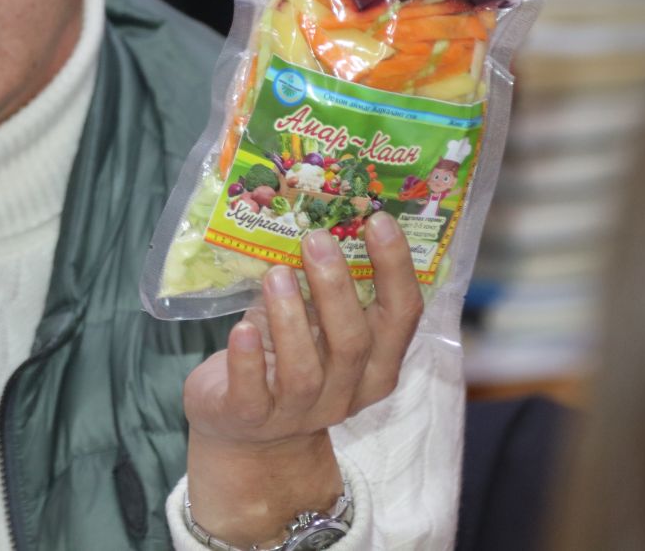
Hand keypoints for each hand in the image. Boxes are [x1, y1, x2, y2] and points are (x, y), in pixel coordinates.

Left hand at [182, 212, 422, 544]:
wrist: (244, 430)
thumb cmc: (288, 358)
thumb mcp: (318, 327)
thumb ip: (328, 289)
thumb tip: (322, 213)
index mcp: (376, 365)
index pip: (402, 317)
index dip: (395, 269)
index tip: (379, 219)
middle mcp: (345, 393)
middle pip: (353, 343)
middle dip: (336, 288)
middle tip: (317, 238)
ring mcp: (298, 412)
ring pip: (305, 371)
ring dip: (291, 318)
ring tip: (276, 273)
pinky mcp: (250, 418)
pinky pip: (253, 392)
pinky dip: (248, 359)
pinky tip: (242, 328)